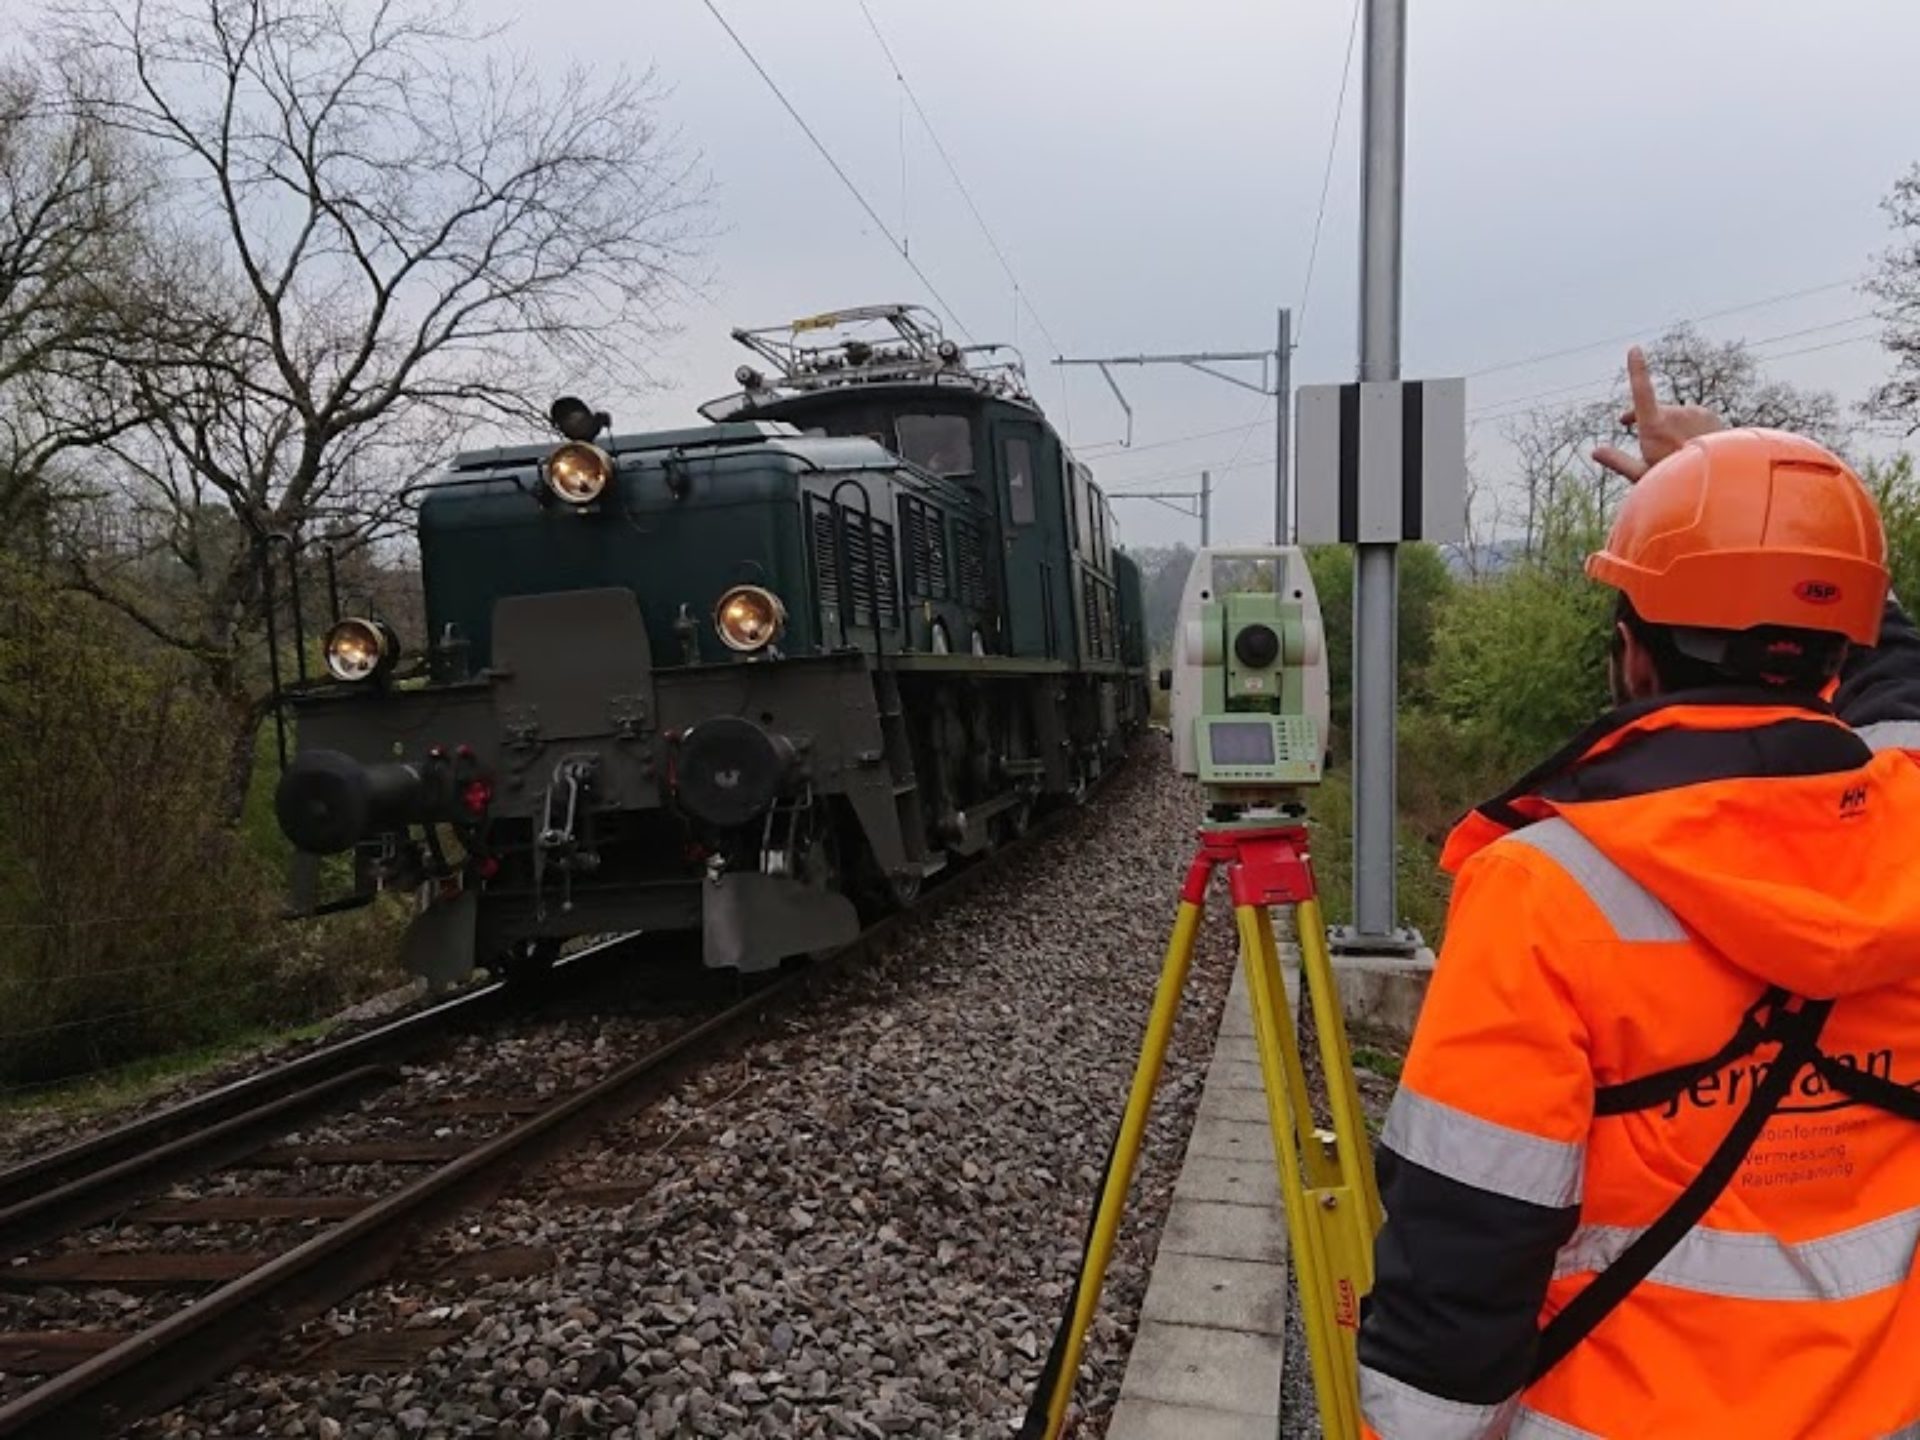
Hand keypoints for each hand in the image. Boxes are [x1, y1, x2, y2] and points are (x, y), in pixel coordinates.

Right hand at [1590, 345, 1725, 482]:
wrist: (1722, 481)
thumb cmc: (1678, 483)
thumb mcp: (1643, 477)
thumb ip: (1618, 461)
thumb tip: (1595, 451)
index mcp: (1655, 426)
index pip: (1642, 391)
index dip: (1637, 369)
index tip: (1634, 350)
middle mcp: (1676, 414)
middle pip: (1655, 411)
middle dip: (1647, 422)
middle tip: (1644, 443)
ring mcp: (1695, 412)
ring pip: (1675, 415)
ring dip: (1670, 427)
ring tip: (1673, 451)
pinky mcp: (1710, 414)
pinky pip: (1693, 417)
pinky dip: (1688, 428)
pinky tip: (1691, 447)